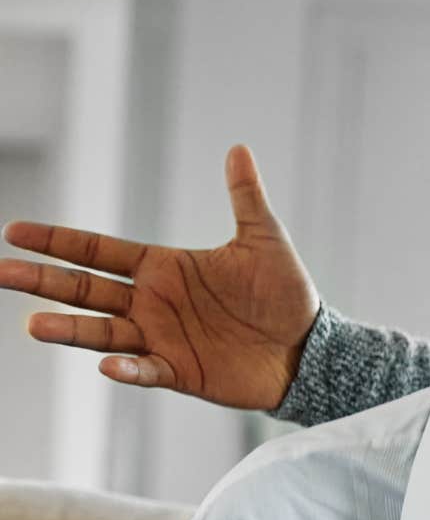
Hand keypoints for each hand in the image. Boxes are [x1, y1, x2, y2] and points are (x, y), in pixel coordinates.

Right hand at [1, 144, 318, 408]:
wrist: (309, 347)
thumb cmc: (286, 293)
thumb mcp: (265, 240)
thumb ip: (245, 197)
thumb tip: (240, 148)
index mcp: (163, 267)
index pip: (99, 250)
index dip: (58, 241)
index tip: (14, 231)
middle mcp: (152, 302)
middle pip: (85, 289)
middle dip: (43, 280)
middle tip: (1, 271)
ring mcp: (162, 338)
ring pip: (102, 332)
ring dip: (69, 329)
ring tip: (32, 324)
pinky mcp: (180, 371)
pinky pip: (145, 370)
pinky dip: (126, 369)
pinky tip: (107, 364)